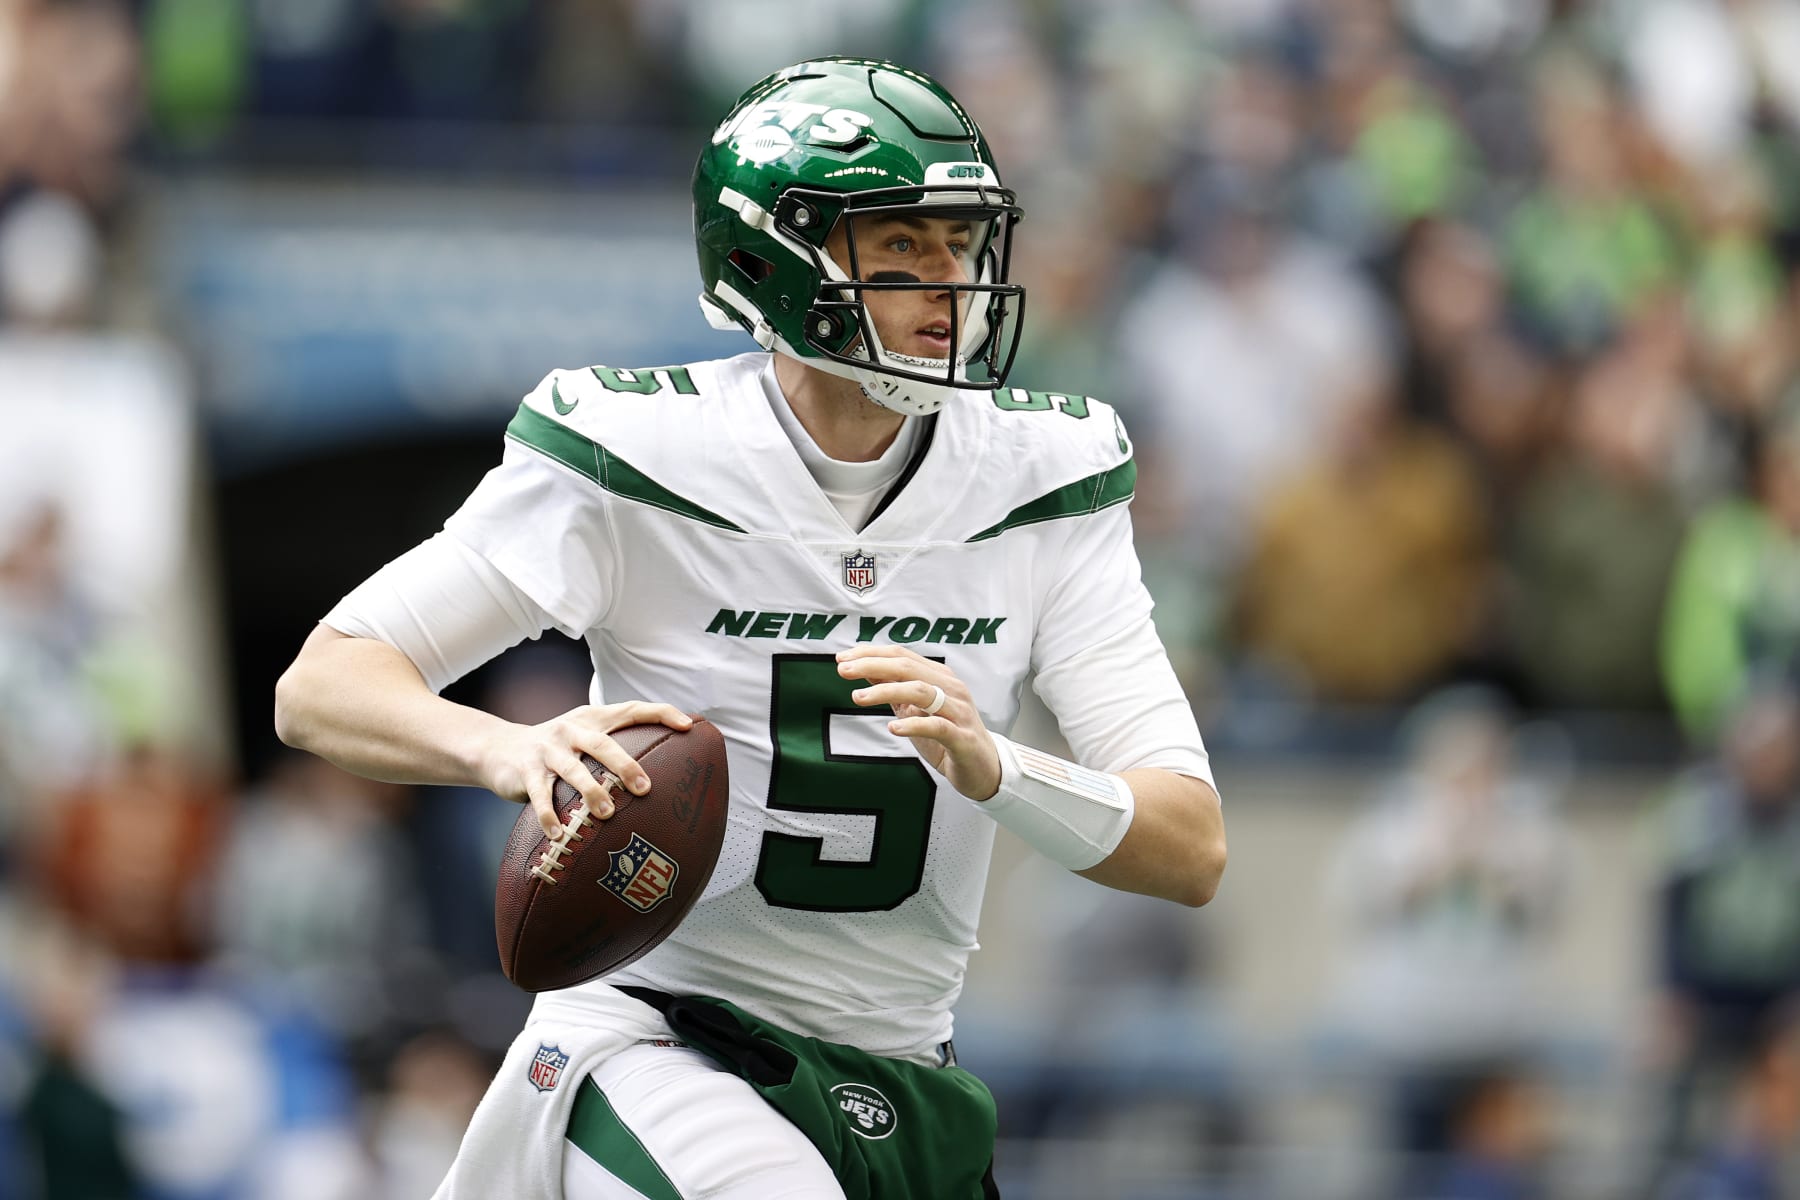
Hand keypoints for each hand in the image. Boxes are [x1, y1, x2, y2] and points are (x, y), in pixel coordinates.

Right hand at [478, 702, 692, 836]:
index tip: (687, 726)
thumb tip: (668, 768)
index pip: (631, 709)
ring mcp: (547, 749)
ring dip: (591, 792)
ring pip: (573, 770)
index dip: (660, 713)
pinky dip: (549, 816)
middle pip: (602, 743)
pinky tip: (559, 835)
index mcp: (592, 718)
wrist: (499, 749)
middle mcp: (571, 729)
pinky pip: (540, 796)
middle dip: (625, 765)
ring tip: (607, 814)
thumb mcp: (585, 738)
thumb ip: (616, 746)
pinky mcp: (525, 771)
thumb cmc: (558, 750)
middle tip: (645, 789)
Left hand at [837, 644, 999, 800]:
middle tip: (843, 670)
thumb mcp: (915, 710)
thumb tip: (864, 671)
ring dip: (886, 690)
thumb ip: (894, 690)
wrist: (983, 769)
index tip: (842, 658)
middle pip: (908, 667)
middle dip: (872, 665)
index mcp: (939, 677)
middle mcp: (951, 688)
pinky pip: (937, 727)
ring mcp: (959, 712)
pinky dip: (913, 725)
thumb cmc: (947, 737)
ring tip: (858, 697)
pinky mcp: (962, 738)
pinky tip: (893, 727)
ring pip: (921, 691)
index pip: (901, 656)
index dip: (870, 654)